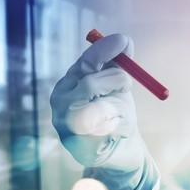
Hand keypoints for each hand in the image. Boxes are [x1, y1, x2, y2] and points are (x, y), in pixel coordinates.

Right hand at [50, 33, 142, 167]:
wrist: (120, 149)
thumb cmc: (116, 112)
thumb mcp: (117, 86)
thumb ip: (120, 64)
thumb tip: (125, 41)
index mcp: (68, 84)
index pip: (84, 63)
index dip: (104, 50)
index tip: (124, 41)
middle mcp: (61, 104)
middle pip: (91, 85)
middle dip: (118, 81)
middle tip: (128, 86)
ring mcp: (67, 128)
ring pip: (101, 108)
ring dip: (122, 107)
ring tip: (123, 114)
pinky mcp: (80, 149)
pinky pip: (109, 131)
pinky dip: (122, 127)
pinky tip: (118, 133)